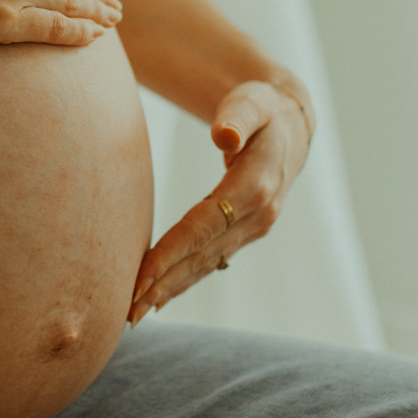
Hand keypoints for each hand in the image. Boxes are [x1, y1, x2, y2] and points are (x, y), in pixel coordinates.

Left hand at [128, 79, 313, 323]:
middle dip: (163, 285)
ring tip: (134, 315)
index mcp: (255, 187)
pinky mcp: (246, 233)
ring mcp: (254, 228)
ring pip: (206, 263)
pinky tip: (159, 298)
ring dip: (171, 290)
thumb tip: (223, 135)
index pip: (203, 227)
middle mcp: (258, 215)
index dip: (170, 254)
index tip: (139, 279)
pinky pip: (211, 259)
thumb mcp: (252, 102)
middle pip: (202, 255)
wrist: (290, 124)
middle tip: (127, 314)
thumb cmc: (261, 107)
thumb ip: (238, 116)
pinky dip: (184, 279)